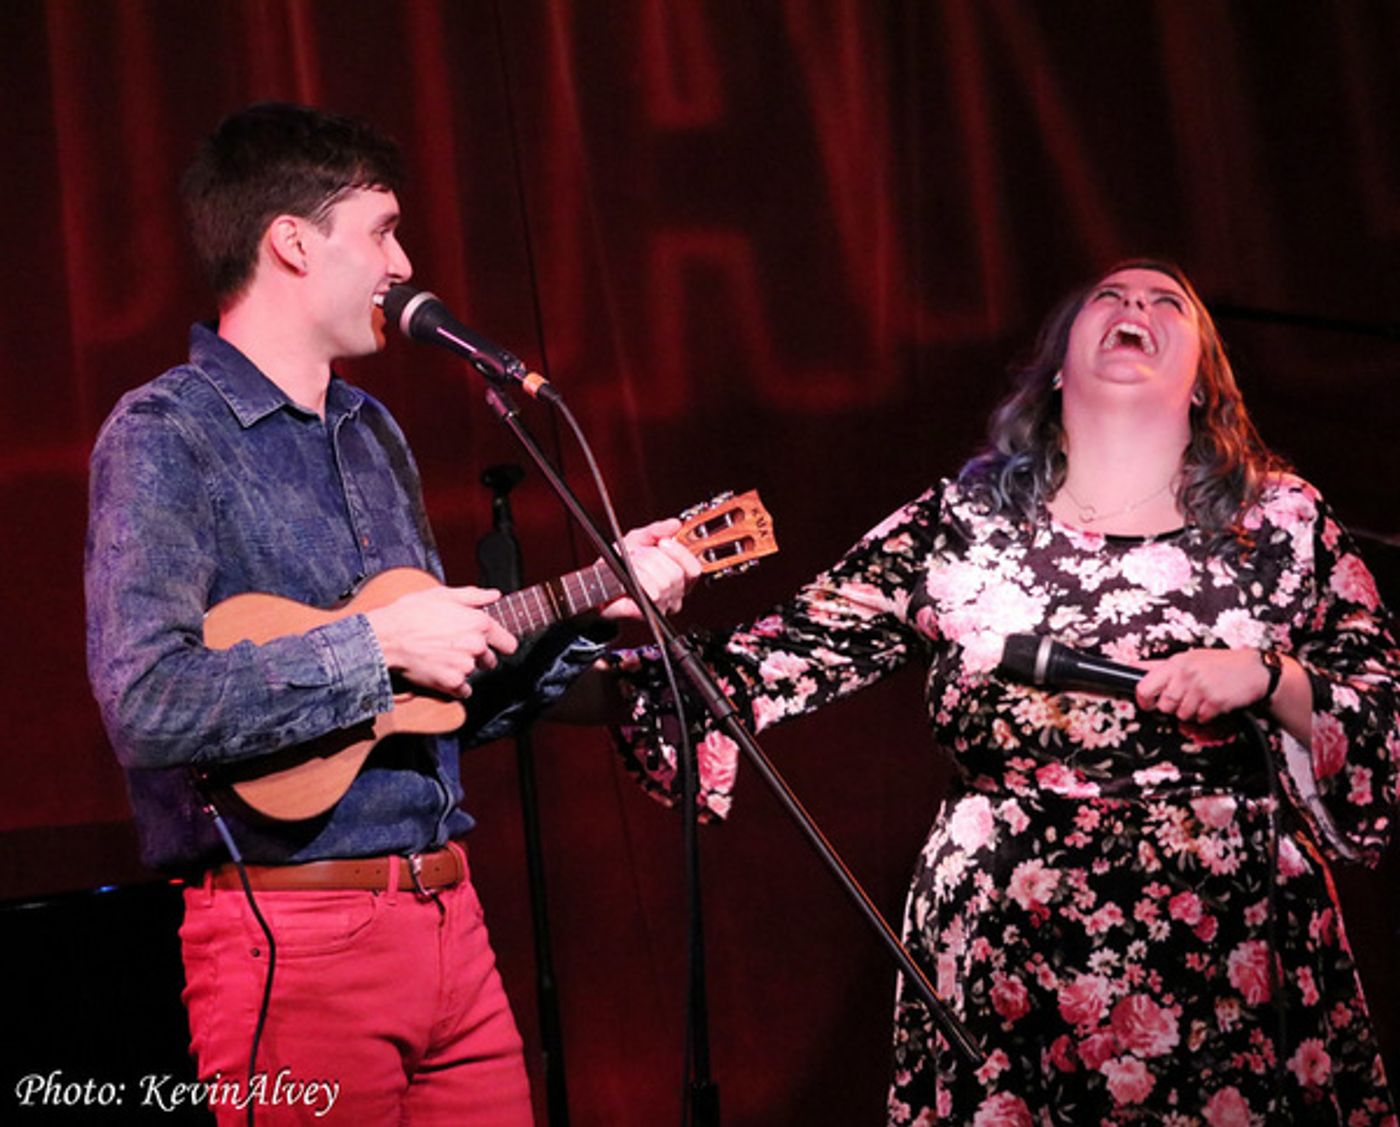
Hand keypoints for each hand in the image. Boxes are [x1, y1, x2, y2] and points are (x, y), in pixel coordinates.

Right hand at [365, 584, 517, 696]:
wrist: (387, 637)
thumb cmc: (411, 613)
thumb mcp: (444, 595)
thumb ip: (474, 596)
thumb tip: (494, 596)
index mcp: (480, 624)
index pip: (508, 643)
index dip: (500, 643)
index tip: (493, 644)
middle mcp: (477, 646)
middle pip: (491, 661)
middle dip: (478, 656)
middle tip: (455, 648)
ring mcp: (465, 666)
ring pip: (474, 673)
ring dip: (463, 669)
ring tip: (442, 656)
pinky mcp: (451, 683)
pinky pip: (463, 691)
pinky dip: (455, 686)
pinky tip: (441, 672)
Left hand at [599, 518, 703, 620]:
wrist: (598, 582)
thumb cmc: (619, 564)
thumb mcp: (638, 540)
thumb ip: (656, 531)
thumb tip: (675, 524)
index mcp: (679, 578)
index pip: (693, 569)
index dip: (680, 553)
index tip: (663, 542)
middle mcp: (674, 595)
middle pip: (676, 574)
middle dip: (654, 558)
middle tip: (639, 555)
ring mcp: (661, 606)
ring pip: (664, 583)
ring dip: (643, 567)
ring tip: (632, 565)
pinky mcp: (646, 613)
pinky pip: (651, 594)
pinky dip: (639, 579)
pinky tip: (630, 575)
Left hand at [1135, 648, 1271, 723]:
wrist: (1255, 670)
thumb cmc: (1220, 664)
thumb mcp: (1189, 658)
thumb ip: (1161, 666)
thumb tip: (1132, 667)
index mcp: (1175, 662)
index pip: (1144, 687)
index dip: (1143, 700)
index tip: (1148, 704)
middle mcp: (1185, 674)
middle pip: (1163, 705)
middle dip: (1172, 707)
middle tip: (1185, 700)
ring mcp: (1200, 688)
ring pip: (1181, 714)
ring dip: (1191, 712)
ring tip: (1202, 698)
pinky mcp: (1215, 701)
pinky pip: (1200, 718)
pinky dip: (1206, 715)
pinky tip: (1214, 703)